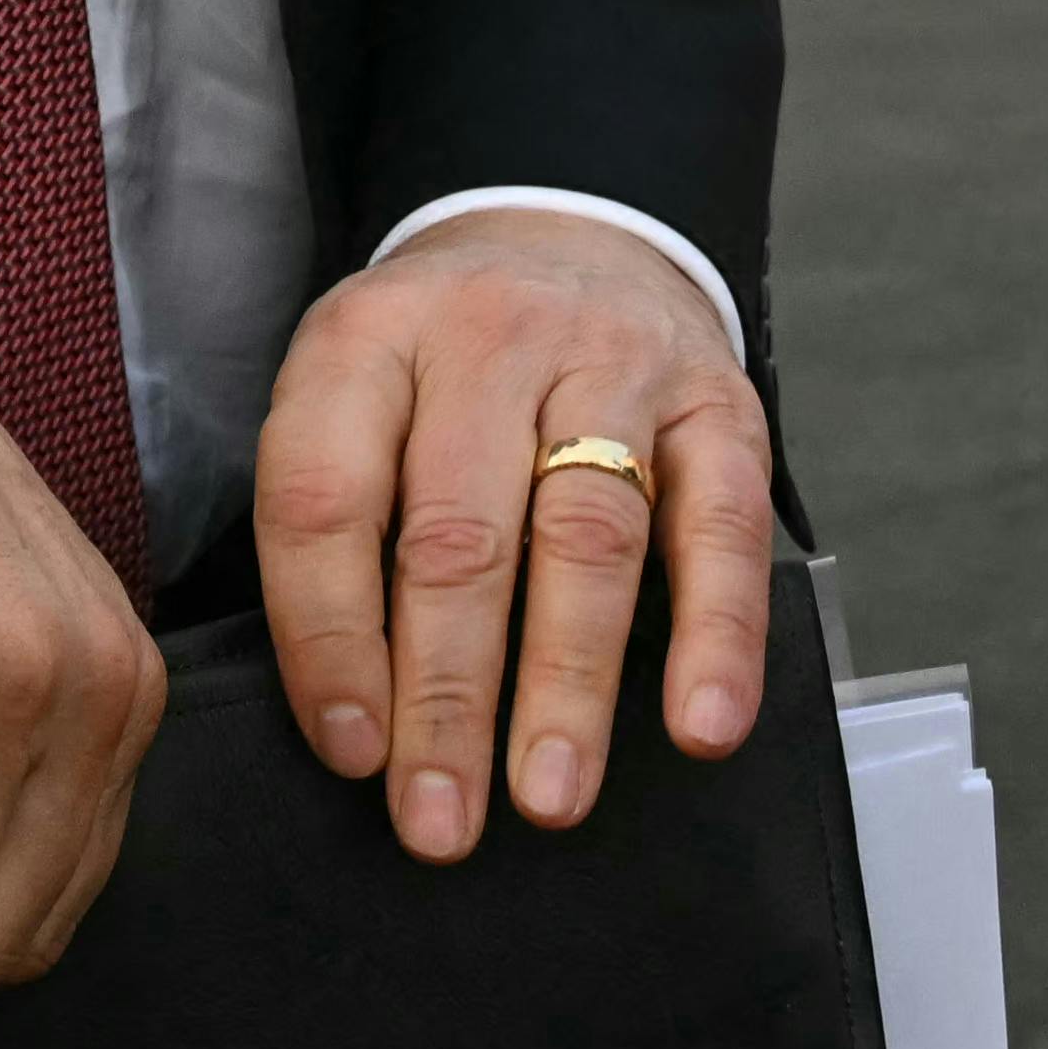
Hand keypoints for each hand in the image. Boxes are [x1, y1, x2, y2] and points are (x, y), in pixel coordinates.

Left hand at [256, 208, 773, 861]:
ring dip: (567, 684)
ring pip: (587, 534)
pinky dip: (716, 636)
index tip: (350, 751)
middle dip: (447, 694)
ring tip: (549, 796)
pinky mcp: (717, 402)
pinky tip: (700, 725)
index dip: (327, 635)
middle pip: (459, 531)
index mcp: (367, 338)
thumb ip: (339, 526)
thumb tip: (353, 721)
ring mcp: (612, 363)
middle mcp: (489, 337)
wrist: (570, 231)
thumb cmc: (441, 365)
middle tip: (439, 817)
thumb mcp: (353, 396)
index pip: (324, 495)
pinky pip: (723, 524)